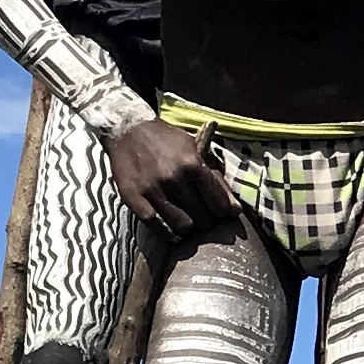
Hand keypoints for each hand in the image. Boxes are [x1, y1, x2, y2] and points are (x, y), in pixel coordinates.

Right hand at [105, 115, 237, 240]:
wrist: (128, 130)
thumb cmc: (166, 141)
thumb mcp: (195, 149)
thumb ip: (215, 179)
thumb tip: (236, 211)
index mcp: (193, 164)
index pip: (219, 203)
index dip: (222, 212)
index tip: (219, 213)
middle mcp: (174, 178)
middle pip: (203, 218)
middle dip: (206, 220)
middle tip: (201, 216)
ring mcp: (153, 189)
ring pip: (183, 226)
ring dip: (188, 228)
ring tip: (186, 221)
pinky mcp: (133, 198)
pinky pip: (156, 227)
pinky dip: (167, 233)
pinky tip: (170, 229)